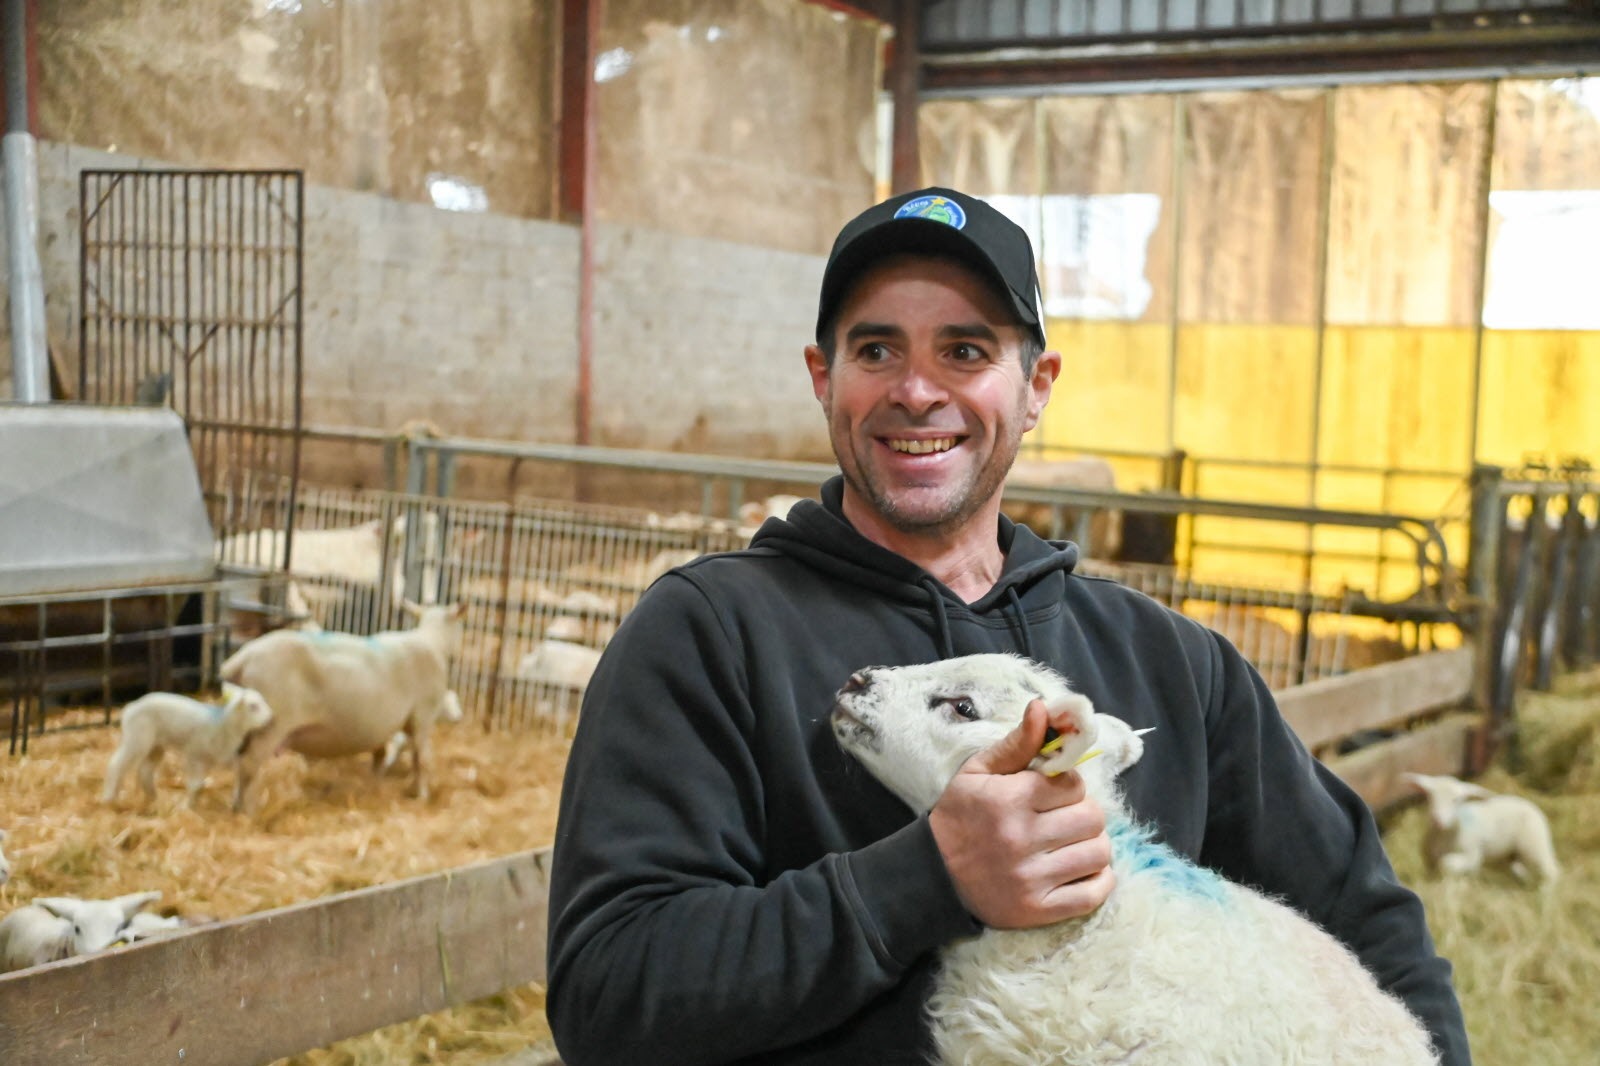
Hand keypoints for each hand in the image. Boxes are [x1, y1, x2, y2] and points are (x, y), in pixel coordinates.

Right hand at [928, 698, 1113, 928]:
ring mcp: (1031, 879)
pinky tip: (1081, 868)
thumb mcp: (978, 772)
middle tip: (1065, 816)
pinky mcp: (1038, 910)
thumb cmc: (960, 816)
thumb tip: (1045, 707)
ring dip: (1092, 844)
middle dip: (1084, 812)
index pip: (1072, 784)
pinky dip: (1098, 879)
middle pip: (1092, 818)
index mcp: (1008, 800)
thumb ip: (1017, 742)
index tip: (1053, 791)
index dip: (1068, 785)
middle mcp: (1022, 839)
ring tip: (1072, 842)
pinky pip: (1094, 893)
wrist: (932, 874)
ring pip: (1098, 853)